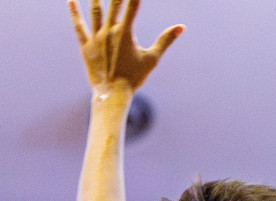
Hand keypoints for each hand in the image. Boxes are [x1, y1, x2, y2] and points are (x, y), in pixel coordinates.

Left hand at [68, 0, 182, 97]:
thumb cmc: (135, 77)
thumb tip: (181, 27)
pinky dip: (74, 13)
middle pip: (113, 5)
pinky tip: (71, 1)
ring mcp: (95, 37)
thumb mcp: (152, 58)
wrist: (113, 93)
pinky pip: (79, 26)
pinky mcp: (86, 45)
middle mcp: (109, 31)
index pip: (132, 6)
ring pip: (95, 12)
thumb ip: (165, 40)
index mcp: (125, 33)